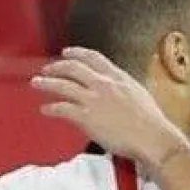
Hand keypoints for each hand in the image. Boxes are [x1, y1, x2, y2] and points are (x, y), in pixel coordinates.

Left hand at [33, 47, 189, 166]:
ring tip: (36, 83)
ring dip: (46, 83)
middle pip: (73, 68)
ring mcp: (94, 100)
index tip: (67, 52)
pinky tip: (44, 110)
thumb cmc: (150, 122)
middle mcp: (104, 84)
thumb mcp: (139, 94)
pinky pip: (62, 109)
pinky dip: (51, 108)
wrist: (152, 138)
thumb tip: (116, 87)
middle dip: (57, 66)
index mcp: (118, 77)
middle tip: (46, 69)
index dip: (77, 53)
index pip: (93, 58)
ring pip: (63, 85)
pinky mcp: (87, 117)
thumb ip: (123, 87)